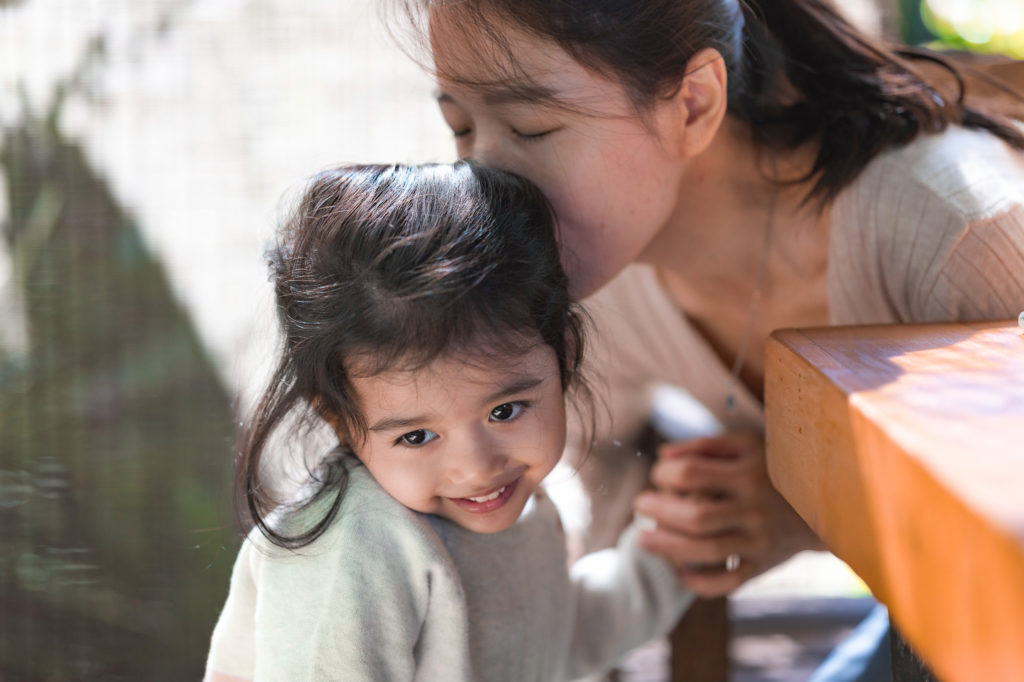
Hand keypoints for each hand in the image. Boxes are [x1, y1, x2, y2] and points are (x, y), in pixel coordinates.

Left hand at [633, 432, 824, 596]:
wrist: (826, 504)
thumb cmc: (773, 465)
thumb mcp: (746, 444)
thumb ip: (703, 446)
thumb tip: (662, 456)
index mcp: (748, 473)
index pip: (692, 474)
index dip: (664, 474)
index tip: (658, 474)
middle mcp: (755, 509)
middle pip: (697, 517)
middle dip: (660, 512)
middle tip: (639, 505)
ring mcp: (760, 541)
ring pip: (708, 552)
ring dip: (669, 548)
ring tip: (644, 539)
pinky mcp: (763, 566)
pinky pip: (729, 582)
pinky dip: (700, 583)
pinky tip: (679, 571)